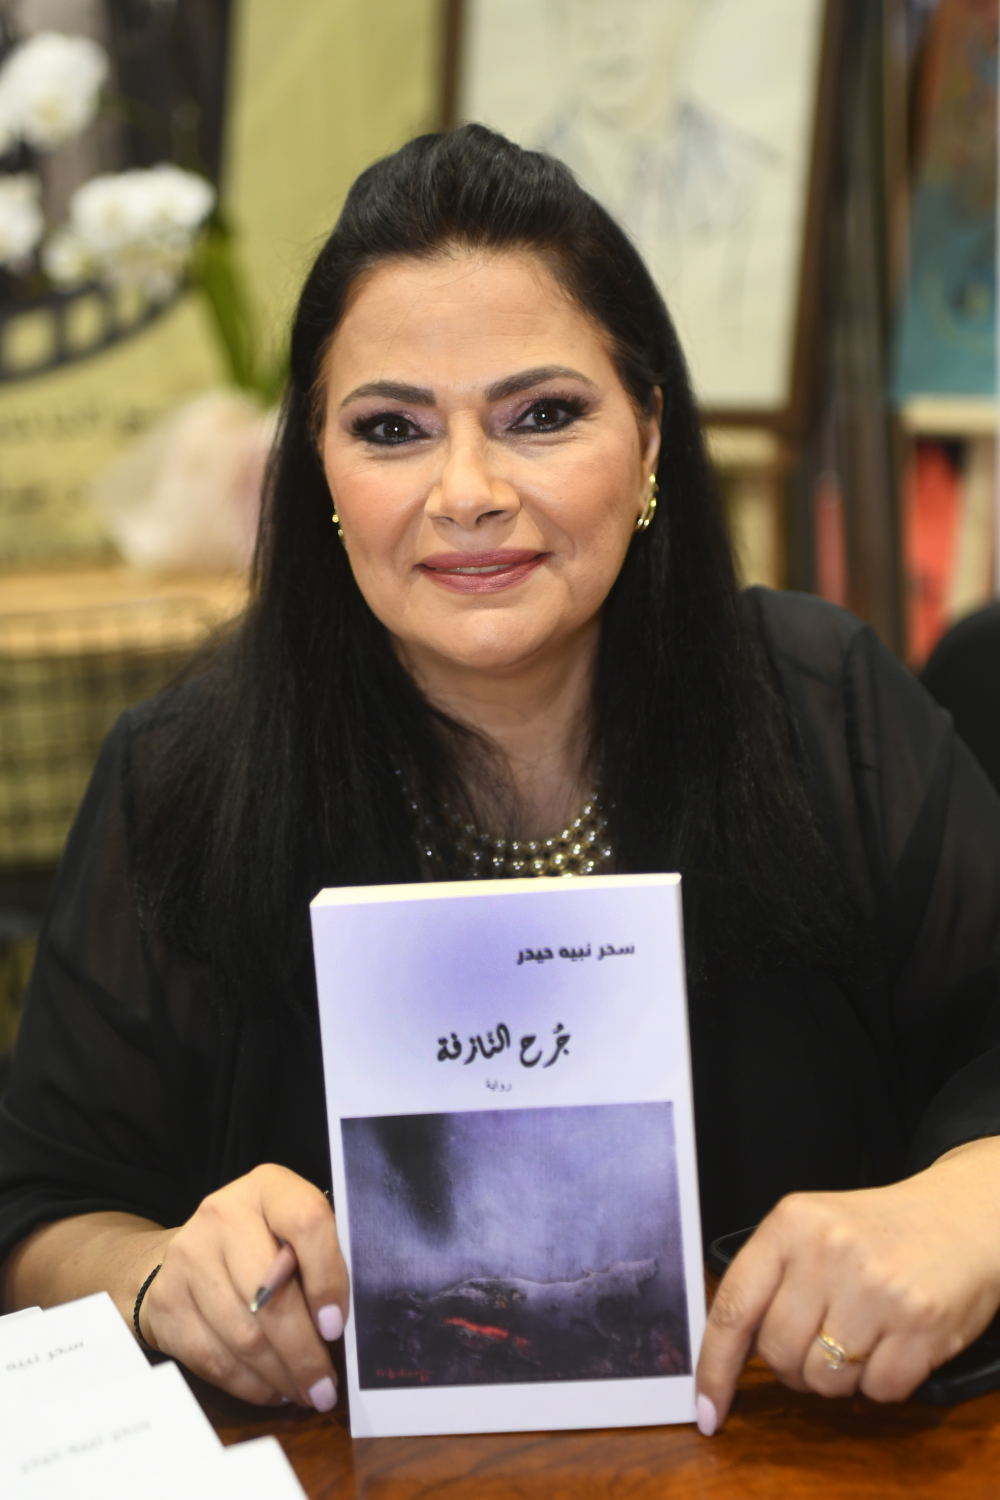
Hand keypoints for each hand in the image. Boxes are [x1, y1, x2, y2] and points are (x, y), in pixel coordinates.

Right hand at [139, 1164, 348, 1408]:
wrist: (191, 1250)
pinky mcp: (167, 1302)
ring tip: (307, 1392)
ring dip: (280, 1376)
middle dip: (303, 1352)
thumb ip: (322, 1259)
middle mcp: (222, 1214)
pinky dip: (250, 1385)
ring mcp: (188, 1258)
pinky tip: (273, 1390)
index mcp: (268, 1187)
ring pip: (242, 1336)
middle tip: (327, 1389)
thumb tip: (345, 1326)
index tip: (336, 1326)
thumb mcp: (296, 1231)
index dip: (326, 1278)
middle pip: (269, 1295)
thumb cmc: (264, 1242)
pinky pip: (213, 1359)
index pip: (305, 1222)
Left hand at [696, 1140, 999, 1432]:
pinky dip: (883, 1381)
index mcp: (790, 1223)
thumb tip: (731, 1353)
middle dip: (794, 1364)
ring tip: (862, 1334)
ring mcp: (876, 1288)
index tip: (706, 1408)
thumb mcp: (812, 1230)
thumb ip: (770, 1280)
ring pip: (824, 1381)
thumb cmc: (877, 1230)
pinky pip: (878, 1391)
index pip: (733, 1307)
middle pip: (778, 1353)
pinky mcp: (920, 1323)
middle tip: (823, 1336)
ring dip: (840, 1376)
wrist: (960, 1215)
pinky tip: (894, 1342)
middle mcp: (829, 1252)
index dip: (714, 1366)